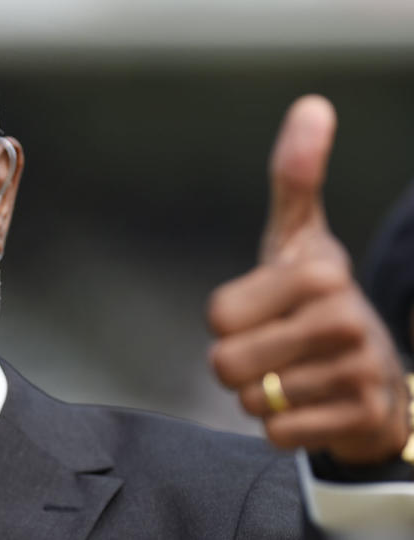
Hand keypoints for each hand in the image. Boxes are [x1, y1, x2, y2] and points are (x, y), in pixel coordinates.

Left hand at [207, 95, 410, 464]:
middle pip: (226, 363)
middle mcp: (343, 318)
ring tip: (295, 373)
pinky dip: (281, 425)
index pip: (216, 317)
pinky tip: (309, 403)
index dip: (227, 322)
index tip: (261, 312)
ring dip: (261, 395)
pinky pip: (278, 433)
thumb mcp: (299, 237)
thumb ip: (295, 179)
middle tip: (272, 350)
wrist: (374, 369)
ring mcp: (358, 371)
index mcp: (318, 272)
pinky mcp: (362, 417)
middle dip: (238, 364)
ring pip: (251, 401)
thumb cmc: (316, 299)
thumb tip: (312, 105)